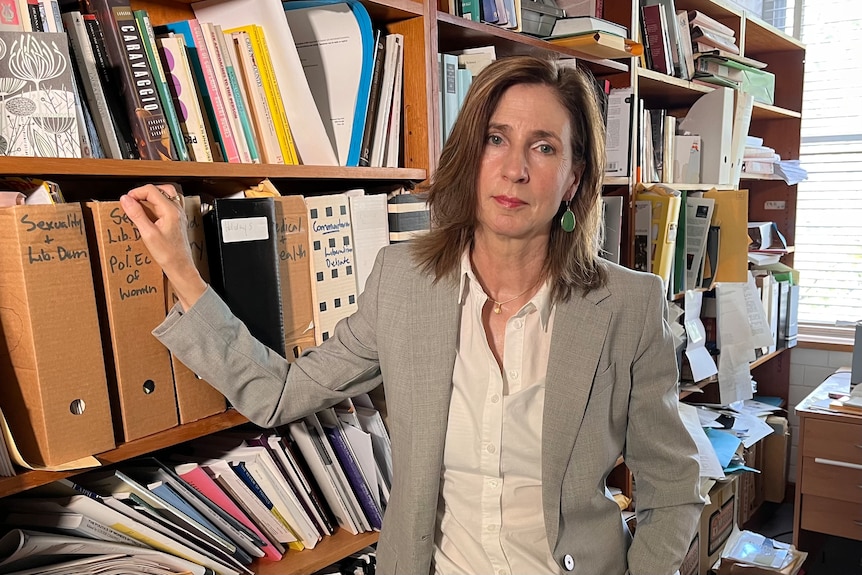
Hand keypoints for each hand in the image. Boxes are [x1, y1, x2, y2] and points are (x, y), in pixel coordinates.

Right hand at [120, 184, 206, 310]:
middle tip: (132, 201)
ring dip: (152, 196)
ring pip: (167, 195)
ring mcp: (179, 214)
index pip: (152, 190)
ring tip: (141, 204)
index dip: (136, 192)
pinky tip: (151, 212)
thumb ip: (137, 214)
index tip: (126, 200)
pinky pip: (170, 204)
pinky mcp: (178, 220)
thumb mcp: (148, 234)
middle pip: (160, 189)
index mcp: (171, 210)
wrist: (181, 267)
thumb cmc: (168, 254)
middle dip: (144, 192)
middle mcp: (177, 210)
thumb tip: (126, 199)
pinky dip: (158, 203)